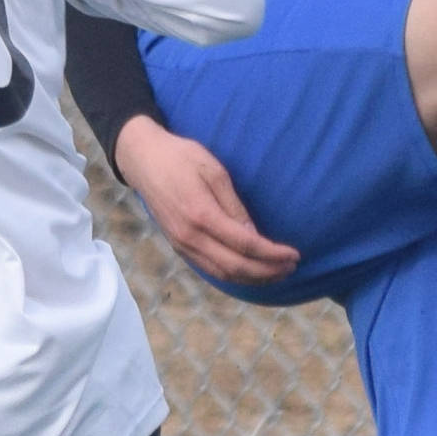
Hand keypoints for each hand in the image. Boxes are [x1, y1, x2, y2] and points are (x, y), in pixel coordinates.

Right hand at [115, 116, 299, 284]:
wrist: (142, 159)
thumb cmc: (180, 157)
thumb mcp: (214, 171)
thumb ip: (234, 206)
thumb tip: (254, 235)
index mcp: (201, 215)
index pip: (246, 244)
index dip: (272, 254)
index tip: (294, 255)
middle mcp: (190, 236)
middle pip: (235, 266)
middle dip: (267, 272)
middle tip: (291, 268)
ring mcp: (181, 244)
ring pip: (222, 273)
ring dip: (252, 278)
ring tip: (276, 274)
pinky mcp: (178, 245)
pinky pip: (209, 268)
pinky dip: (233, 274)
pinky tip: (249, 271)